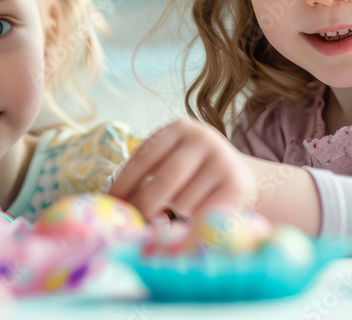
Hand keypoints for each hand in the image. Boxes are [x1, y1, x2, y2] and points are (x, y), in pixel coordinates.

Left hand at [108, 118, 257, 218]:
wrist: (241, 177)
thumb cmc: (192, 173)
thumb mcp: (171, 159)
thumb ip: (147, 174)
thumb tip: (118, 204)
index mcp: (179, 127)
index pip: (145, 155)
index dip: (124, 182)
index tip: (110, 202)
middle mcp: (203, 138)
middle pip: (166, 178)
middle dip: (143, 204)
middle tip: (132, 222)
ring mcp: (222, 161)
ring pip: (183, 199)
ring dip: (174, 211)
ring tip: (184, 203)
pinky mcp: (236, 186)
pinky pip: (202, 212)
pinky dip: (192, 219)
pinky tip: (199, 210)